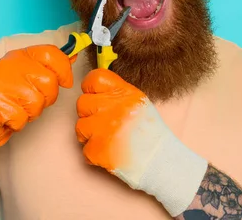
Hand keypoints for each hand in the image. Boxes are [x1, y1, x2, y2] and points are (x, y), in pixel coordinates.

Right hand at [0, 45, 73, 164]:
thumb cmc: (7, 94)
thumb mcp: (26, 73)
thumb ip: (48, 65)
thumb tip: (73, 55)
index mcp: (20, 56)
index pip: (51, 54)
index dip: (64, 69)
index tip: (66, 81)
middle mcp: (10, 65)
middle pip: (49, 83)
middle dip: (46, 98)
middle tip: (30, 99)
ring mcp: (1, 84)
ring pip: (37, 104)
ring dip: (30, 112)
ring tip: (17, 107)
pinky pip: (22, 118)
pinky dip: (17, 123)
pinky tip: (7, 116)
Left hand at [75, 68, 207, 216]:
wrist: (160, 162)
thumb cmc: (150, 134)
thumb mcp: (139, 103)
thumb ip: (117, 94)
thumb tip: (95, 92)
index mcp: (125, 94)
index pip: (95, 78)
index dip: (90, 88)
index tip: (94, 96)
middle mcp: (113, 107)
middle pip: (82, 103)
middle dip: (90, 114)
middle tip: (105, 124)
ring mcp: (104, 128)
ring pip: (80, 126)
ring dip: (90, 135)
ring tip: (109, 140)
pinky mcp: (98, 149)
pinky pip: (85, 149)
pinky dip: (95, 154)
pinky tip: (110, 153)